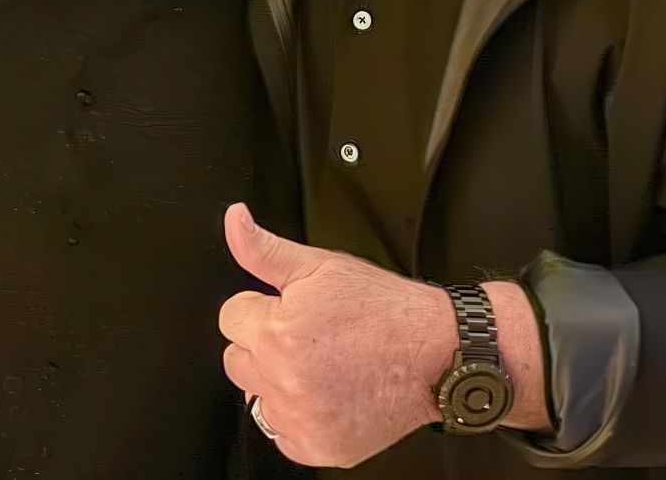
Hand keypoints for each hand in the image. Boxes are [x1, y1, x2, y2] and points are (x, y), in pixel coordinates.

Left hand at [219, 204, 455, 467]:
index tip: (289, 310)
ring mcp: (301, 419)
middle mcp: (284, 380)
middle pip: (237, 359)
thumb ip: (263, 248)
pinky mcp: (319, 448)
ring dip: (277, 382)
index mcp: (276, 331)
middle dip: (263, 344)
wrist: (434, 352)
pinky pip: (282, 433)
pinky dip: (299, 417)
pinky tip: (327, 393)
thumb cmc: (380, 307)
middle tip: (307, 336)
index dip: (261, 308)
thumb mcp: (319, 265)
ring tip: (319, 364)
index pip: (231, 317)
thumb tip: (234, 218)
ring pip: (257, 397)